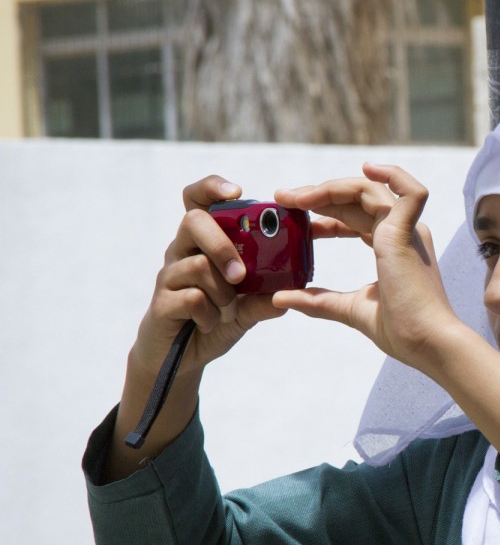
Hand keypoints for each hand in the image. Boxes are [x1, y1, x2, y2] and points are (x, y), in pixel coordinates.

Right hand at [128, 176, 284, 379]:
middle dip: (222, 245)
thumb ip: (265, 297)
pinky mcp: (161, 302)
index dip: (212, 187)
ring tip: (227, 310)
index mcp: (203, 242)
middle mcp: (182, 251)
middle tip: (240, 275)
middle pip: (193, 222)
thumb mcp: (247, 308)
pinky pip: (191, 297)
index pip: (197, 200)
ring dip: (222, 291)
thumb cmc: (214, 320)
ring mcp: (169, 275)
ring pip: (197, 264)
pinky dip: (210, 314)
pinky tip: (210, 323)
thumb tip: (292, 291)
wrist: (179, 357)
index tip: (236, 191)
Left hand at [273, 163, 464, 372]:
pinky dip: (393, 175)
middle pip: (355, 200)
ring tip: (296, 197)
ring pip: (369, 190)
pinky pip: (410, 192)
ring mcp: (408, 230)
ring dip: (330, 188)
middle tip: (282, 199)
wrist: (425, 343)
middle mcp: (402, 233)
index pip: (354, 218)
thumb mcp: (350, 309)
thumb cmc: (401, 330)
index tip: (293, 218)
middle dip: (317, 196)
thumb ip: (318, 300)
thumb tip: (280, 297)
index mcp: (392, 247)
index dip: (323, 215)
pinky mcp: (409, 233)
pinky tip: (368, 167)